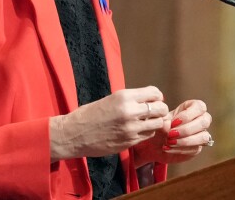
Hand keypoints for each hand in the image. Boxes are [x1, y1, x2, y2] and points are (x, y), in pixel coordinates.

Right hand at [50, 86, 167, 160]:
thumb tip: (151, 100)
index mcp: (125, 96)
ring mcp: (131, 128)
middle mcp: (130, 111)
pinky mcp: (129, 142)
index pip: (155, 93)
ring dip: (154, 122)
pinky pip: (148, 135)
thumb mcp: (112, 99)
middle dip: (160, 110)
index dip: (157, 97)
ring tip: (146, 122)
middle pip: (161, 108)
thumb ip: (132, 100)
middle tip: (153, 112)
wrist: (74, 134)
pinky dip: (147, 132)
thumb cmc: (90, 114)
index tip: (153, 100)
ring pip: (157, 123)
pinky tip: (138, 131)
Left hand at [134, 99, 211, 164]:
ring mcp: (201, 134)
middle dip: (186, 129)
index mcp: (193, 107)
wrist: (155, 145)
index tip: (173, 122)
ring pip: (203, 137)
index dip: (188, 115)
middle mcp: (201, 119)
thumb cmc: (160, 127)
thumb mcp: (160, 122)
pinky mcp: (198, 148)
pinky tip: (168, 148)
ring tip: (169, 142)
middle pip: (205, 122)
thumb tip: (168, 125)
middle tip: (170, 134)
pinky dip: (180, 149)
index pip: (200, 107)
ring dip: (185, 141)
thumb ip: (164, 122)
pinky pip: (195, 149)